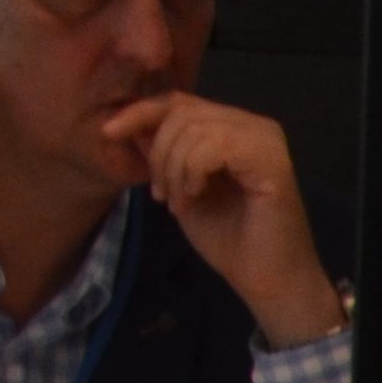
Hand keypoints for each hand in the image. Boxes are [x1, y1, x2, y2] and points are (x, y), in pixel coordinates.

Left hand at [100, 91, 344, 343]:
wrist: (266, 280)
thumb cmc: (227, 238)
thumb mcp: (179, 187)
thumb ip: (161, 153)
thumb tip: (128, 123)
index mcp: (235, 128)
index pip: (179, 102)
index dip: (140, 112)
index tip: (108, 133)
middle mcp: (255, 126)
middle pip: (182, 111)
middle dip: (159, 153)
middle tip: (161, 194)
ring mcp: (267, 141)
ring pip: (193, 128)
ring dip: (173, 169)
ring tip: (179, 203)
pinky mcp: (274, 162)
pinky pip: (213, 147)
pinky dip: (192, 173)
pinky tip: (197, 197)